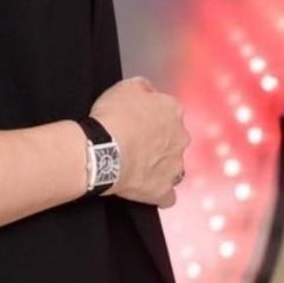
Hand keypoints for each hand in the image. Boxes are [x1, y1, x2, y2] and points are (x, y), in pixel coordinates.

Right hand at [88, 75, 188, 207]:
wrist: (103, 151)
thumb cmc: (112, 117)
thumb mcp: (125, 87)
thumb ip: (144, 87)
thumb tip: (149, 91)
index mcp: (173, 111)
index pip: (168, 112)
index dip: (151, 117)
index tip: (136, 121)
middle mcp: (180, 138)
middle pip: (174, 140)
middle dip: (159, 142)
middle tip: (135, 143)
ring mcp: (175, 166)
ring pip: (173, 166)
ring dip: (160, 166)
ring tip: (137, 166)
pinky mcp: (164, 189)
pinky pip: (167, 195)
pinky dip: (158, 192)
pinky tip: (145, 188)